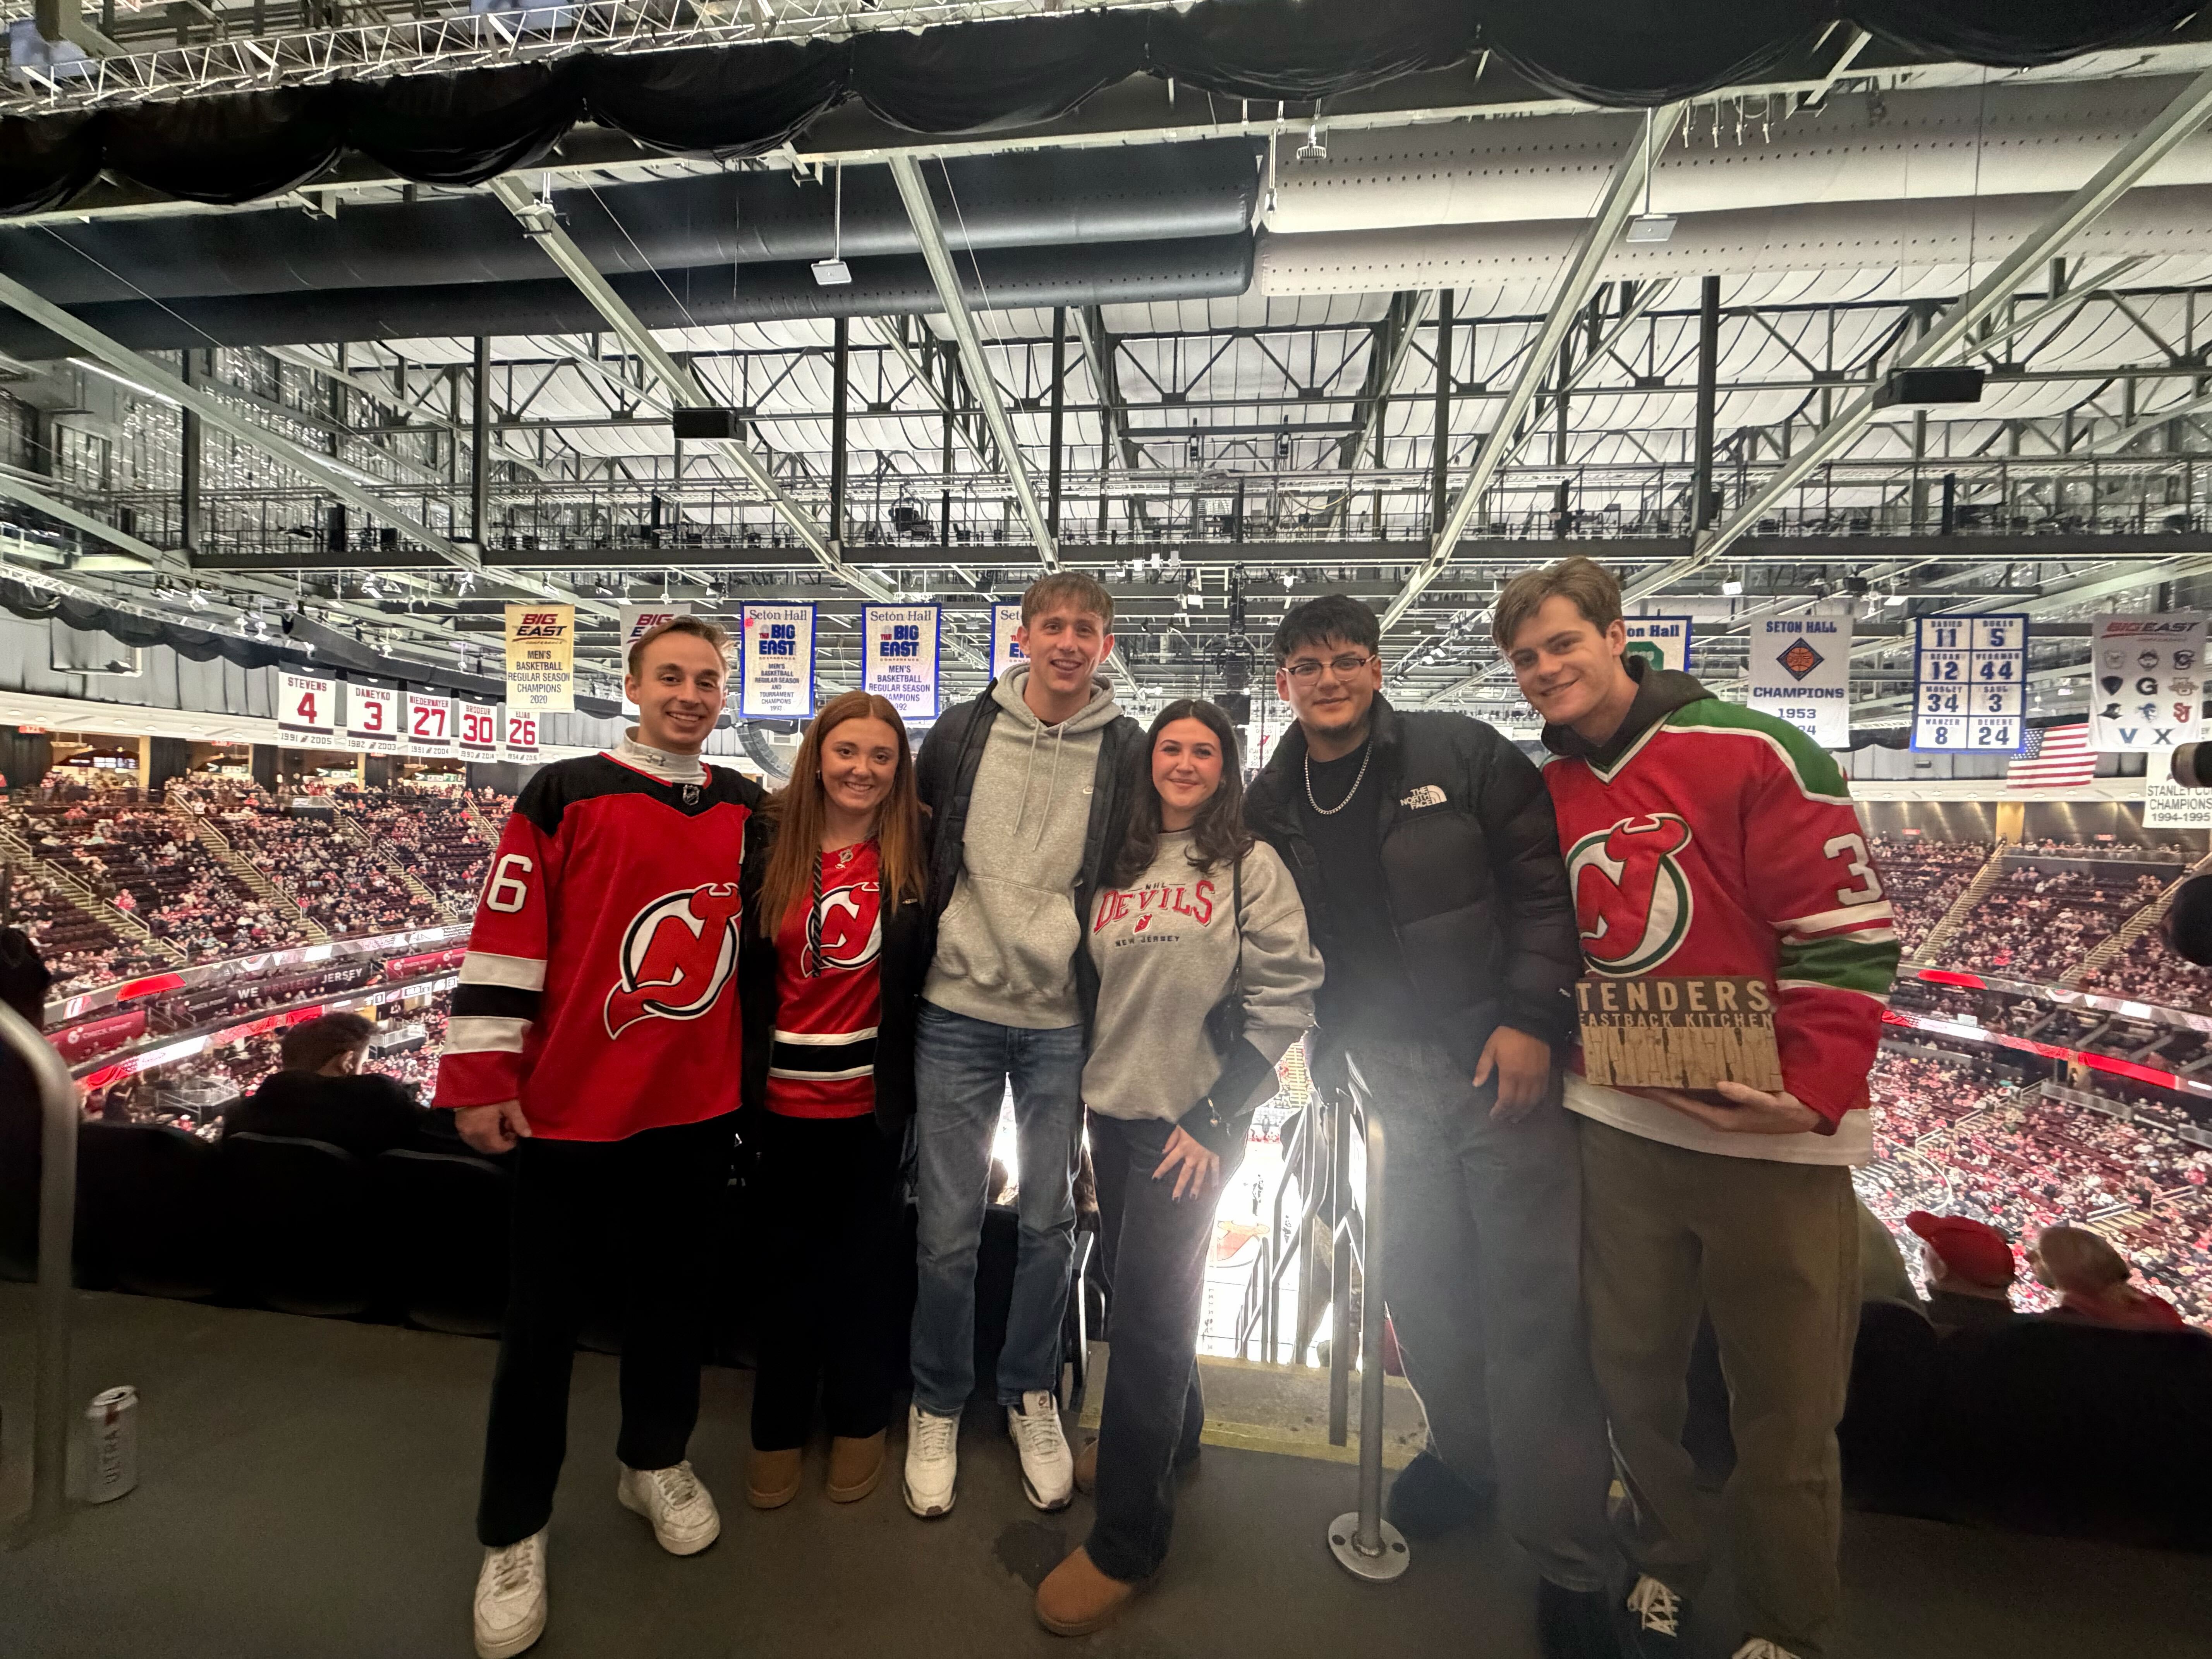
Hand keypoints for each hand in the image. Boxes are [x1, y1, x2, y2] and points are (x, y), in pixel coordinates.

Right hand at [456, 1099, 530, 1153]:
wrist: (470, 1082)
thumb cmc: (491, 1093)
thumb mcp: (509, 1104)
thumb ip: (518, 1120)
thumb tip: (528, 1135)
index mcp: (484, 1131)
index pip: (497, 1147)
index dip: (508, 1145)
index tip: (515, 1136)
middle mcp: (472, 1135)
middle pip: (488, 1148)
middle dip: (499, 1143)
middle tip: (508, 1131)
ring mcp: (463, 1131)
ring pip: (479, 1144)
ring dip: (490, 1141)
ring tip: (499, 1128)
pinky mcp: (459, 1126)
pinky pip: (471, 1138)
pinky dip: (480, 1136)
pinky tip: (487, 1127)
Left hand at [1152, 1126, 1221, 1201]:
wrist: (1214, 1118)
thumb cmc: (1194, 1122)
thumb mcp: (1179, 1128)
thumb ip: (1171, 1140)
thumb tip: (1162, 1152)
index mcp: (1182, 1148)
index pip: (1169, 1161)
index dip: (1161, 1171)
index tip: (1154, 1180)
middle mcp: (1193, 1156)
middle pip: (1185, 1174)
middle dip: (1180, 1187)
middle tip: (1175, 1200)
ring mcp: (1205, 1157)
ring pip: (1200, 1175)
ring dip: (1196, 1187)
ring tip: (1193, 1198)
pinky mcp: (1215, 1155)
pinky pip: (1215, 1168)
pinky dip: (1216, 1177)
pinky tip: (1215, 1187)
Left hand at [1473, 1026, 1551, 1121]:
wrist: (1531, 1023)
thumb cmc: (1507, 1036)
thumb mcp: (1490, 1048)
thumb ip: (1483, 1067)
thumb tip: (1476, 1084)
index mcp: (1510, 1075)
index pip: (1505, 1100)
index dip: (1500, 1111)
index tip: (1494, 1116)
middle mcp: (1525, 1080)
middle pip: (1519, 1104)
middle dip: (1511, 1114)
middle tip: (1505, 1119)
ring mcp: (1537, 1078)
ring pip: (1532, 1101)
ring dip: (1524, 1111)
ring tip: (1517, 1117)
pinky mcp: (1546, 1073)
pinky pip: (1542, 1093)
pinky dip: (1536, 1102)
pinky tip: (1531, 1105)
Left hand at [1639, 1079, 1821, 1134]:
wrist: (1800, 1115)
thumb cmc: (1784, 1111)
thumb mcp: (1769, 1104)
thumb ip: (1746, 1095)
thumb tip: (1720, 1085)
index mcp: (1719, 1118)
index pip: (1681, 1104)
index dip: (1659, 1094)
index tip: (1638, 1083)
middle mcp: (1713, 1113)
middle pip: (1677, 1099)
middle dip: (1656, 1088)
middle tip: (1633, 1072)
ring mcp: (1717, 1107)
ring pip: (1685, 1094)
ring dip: (1667, 1083)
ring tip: (1647, 1067)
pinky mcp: (1724, 1099)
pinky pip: (1698, 1089)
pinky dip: (1684, 1079)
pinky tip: (1676, 1067)